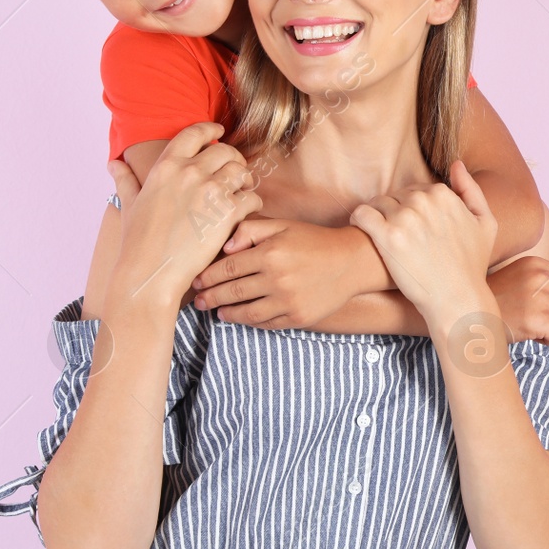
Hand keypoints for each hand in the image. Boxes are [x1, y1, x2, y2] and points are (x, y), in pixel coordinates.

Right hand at [105, 123, 260, 307]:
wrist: (150, 273)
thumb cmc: (138, 242)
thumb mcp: (130, 205)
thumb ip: (125, 179)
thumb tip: (113, 163)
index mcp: (166, 166)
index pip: (194, 133)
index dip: (210, 130)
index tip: (219, 133)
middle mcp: (189, 172)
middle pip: (225, 151)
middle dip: (233, 160)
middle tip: (234, 173)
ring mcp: (210, 190)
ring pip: (241, 171)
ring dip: (245, 181)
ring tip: (242, 191)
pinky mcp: (228, 212)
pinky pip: (252, 197)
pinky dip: (253, 203)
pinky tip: (247, 211)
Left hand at [191, 218, 373, 328]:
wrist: (352, 262)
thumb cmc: (314, 241)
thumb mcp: (283, 225)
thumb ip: (251, 230)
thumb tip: (225, 247)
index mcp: (270, 254)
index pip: (227, 268)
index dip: (207, 277)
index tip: (196, 281)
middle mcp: (277, 279)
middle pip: (232, 292)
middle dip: (210, 297)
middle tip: (198, 301)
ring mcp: (288, 301)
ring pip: (246, 313)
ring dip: (227, 314)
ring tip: (217, 312)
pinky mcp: (299, 317)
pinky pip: (267, 323)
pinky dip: (251, 322)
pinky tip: (243, 317)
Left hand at [349, 161, 496, 318]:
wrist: (457, 298)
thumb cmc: (472, 265)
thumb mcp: (486, 223)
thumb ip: (471, 190)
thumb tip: (456, 165)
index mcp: (444, 194)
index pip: (416, 190)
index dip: (413, 208)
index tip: (412, 226)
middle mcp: (424, 201)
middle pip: (396, 195)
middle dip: (395, 211)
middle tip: (398, 235)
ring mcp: (405, 218)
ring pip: (377, 203)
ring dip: (376, 216)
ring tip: (379, 236)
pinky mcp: (387, 236)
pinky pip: (361, 215)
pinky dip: (357, 220)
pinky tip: (361, 232)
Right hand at [487, 257, 548, 343]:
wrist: (467, 317)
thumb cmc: (493, 302)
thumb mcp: (517, 277)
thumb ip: (541, 280)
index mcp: (535, 264)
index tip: (537, 304)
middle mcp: (539, 276)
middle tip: (533, 316)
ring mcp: (538, 298)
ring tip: (531, 325)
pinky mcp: (536, 319)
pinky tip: (530, 334)